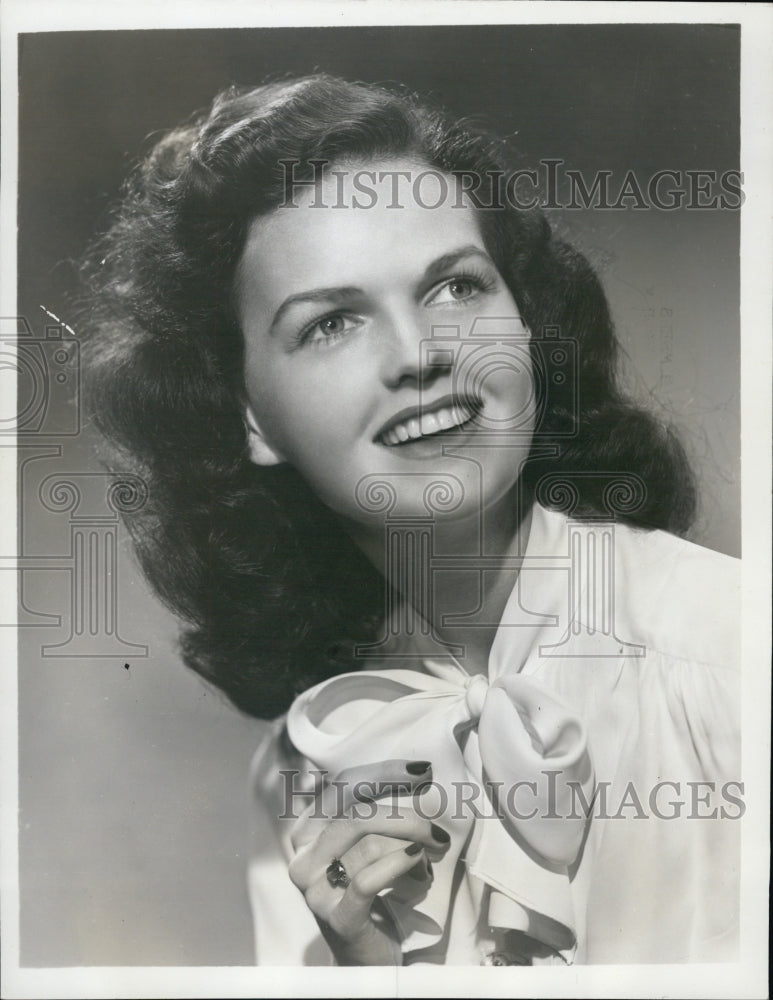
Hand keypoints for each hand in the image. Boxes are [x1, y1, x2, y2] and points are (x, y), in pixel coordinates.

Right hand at [288, 759, 449, 964]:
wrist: (367, 954)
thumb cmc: (371, 890)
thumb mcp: (366, 843)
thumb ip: (374, 810)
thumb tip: (416, 772)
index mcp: (306, 830)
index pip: (343, 787)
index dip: (384, 773)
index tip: (422, 772)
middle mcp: (303, 858)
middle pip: (355, 815)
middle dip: (404, 815)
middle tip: (437, 827)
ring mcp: (315, 890)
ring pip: (368, 845)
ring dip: (411, 845)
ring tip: (432, 855)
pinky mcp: (336, 918)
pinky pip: (369, 879)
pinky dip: (400, 864)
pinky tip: (420, 860)